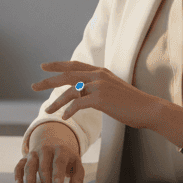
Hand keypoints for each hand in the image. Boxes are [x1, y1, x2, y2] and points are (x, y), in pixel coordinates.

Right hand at [15, 122, 83, 182]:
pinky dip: (18, 174)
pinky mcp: (25, 158)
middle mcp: (46, 150)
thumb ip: (78, 177)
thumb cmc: (65, 157)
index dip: (58, 173)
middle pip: (44, 166)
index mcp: (60, 150)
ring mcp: (34, 154)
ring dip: (30, 178)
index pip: (59, 161)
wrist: (52, 141)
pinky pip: (19, 165)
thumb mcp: (76, 163)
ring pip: (30, 165)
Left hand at [32, 61, 162, 130]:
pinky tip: (65, 117)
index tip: (43, 67)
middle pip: (67, 76)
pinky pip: (79, 104)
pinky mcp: (102, 99)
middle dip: (48, 81)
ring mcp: (100, 86)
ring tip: (47, 111)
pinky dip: (70, 111)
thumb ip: (99, 87)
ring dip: (56, 103)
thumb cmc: (132, 103)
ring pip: (71, 92)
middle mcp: (98, 75)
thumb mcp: (113, 89)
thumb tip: (85, 92)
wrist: (148, 109)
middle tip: (33, 85)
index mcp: (100, 72)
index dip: (58, 65)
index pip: (74, 65)